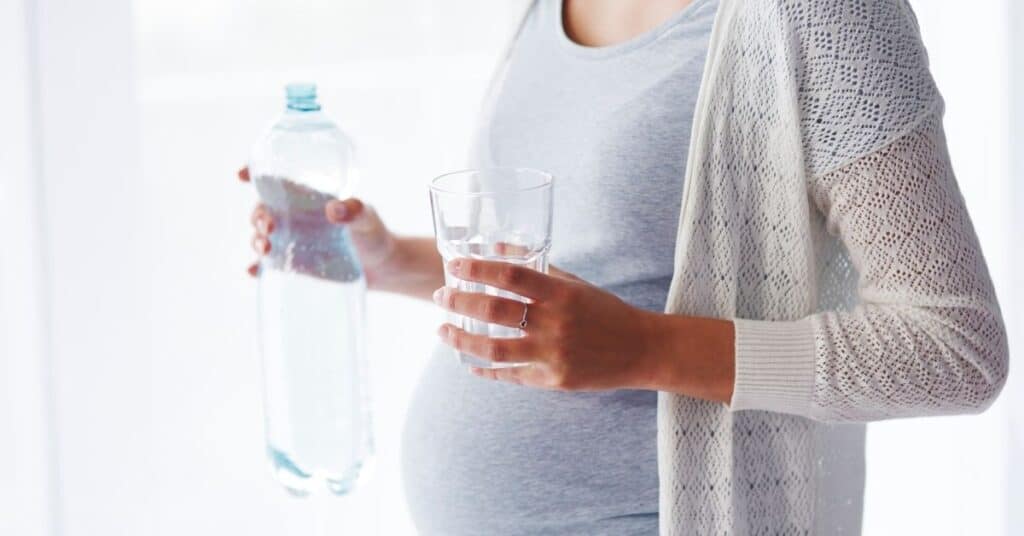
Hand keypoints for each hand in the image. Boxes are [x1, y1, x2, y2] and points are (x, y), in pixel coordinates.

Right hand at [238, 166, 401, 286]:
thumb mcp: (368, 220)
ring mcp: (292, 242)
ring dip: (256, 240)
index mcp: (308, 198)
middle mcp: (295, 218)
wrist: (381, 269)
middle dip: (257, 216)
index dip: (255, 174)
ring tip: (265, 250)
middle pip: (262, 210)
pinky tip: (253, 270)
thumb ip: (355, 211)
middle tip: (269, 228)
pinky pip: (268, 264)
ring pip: (261, 236)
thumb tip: (333, 210)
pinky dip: (257, 267)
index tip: (242, 174)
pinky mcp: (293, 264)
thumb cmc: (374, 235)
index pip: (276, 181)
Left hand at [432, 258, 665, 390]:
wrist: (642, 350)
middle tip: (440, 296)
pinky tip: (470, 364)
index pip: (511, 275)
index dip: (478, 268)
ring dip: (461, 339)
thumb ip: (535, 267)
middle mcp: (556, 323)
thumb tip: (494, 247)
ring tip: (442, 330)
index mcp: (561, 294)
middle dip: (460, 301)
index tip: (455, 266)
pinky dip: (486, 370)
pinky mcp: (555, 381)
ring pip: (494, 348)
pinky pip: (511, 375)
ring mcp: (553, 355)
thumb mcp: (574, 284)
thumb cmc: (605, 311)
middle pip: (495, 310)